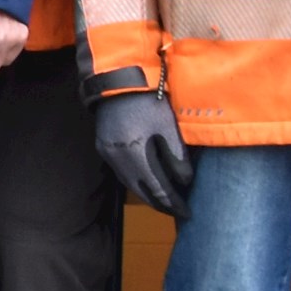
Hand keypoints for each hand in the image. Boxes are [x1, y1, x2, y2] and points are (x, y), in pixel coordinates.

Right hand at [92, 89, 192, 215]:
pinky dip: (136, 181)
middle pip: (140, 191)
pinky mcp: (103, 146)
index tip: (187, 213)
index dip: (173, 203)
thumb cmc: (147, 98)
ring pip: (129, 183)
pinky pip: (122, 172)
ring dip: (147, 194)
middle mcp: (117, 158)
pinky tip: (146, 181)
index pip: (156, 189)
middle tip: (177, 212)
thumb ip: (177, 156)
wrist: (118, 77)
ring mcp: (107, 152)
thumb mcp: (168, 125)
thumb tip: (185, 182)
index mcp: (134, 153)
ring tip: (165, 200)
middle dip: (160, 204)